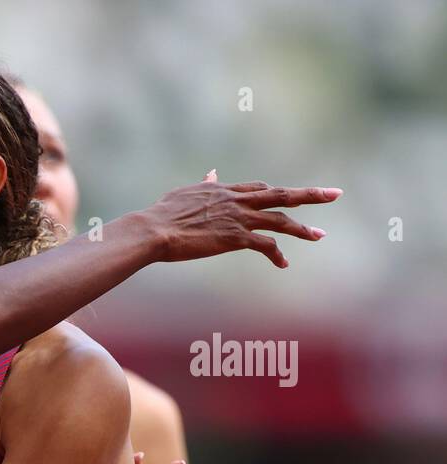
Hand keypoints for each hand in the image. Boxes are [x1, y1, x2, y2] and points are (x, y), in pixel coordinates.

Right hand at [140, 175, 339, 268]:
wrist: (155, 230)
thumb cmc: (162, 214)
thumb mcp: (184, 193)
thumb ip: (203, 184)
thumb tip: (212, 173)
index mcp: (225, 191)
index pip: (259, 189)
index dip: (275, 194)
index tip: (290, 198)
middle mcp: (237, 201)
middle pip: (282, 195)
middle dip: (311, 194)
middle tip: (335, 193)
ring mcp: (239, 219)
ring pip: (281, 221)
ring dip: (303, 228)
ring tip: (320, 235)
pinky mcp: (235, 238)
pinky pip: (265, 246)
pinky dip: (277, 254)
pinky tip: (283, 263)